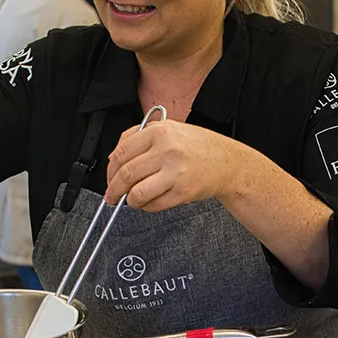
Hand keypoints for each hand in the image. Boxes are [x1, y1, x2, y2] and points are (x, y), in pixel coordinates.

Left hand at [105, 119, 245, 211]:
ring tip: (131, 200)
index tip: (109, 179)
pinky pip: (155, 204)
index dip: (109, 170)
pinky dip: (147, 207)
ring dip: (129, 200)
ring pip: (137, 192)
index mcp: (160, 132)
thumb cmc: (199, 146)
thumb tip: (113, 158)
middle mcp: (167, 150)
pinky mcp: (183, 191)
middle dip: (114, 189)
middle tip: (112, 195)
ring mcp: (176, 171)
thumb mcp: (169, 130)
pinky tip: (150, 202)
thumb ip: (139, 138)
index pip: (122, 152)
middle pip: (126, 174)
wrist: (228, 162)